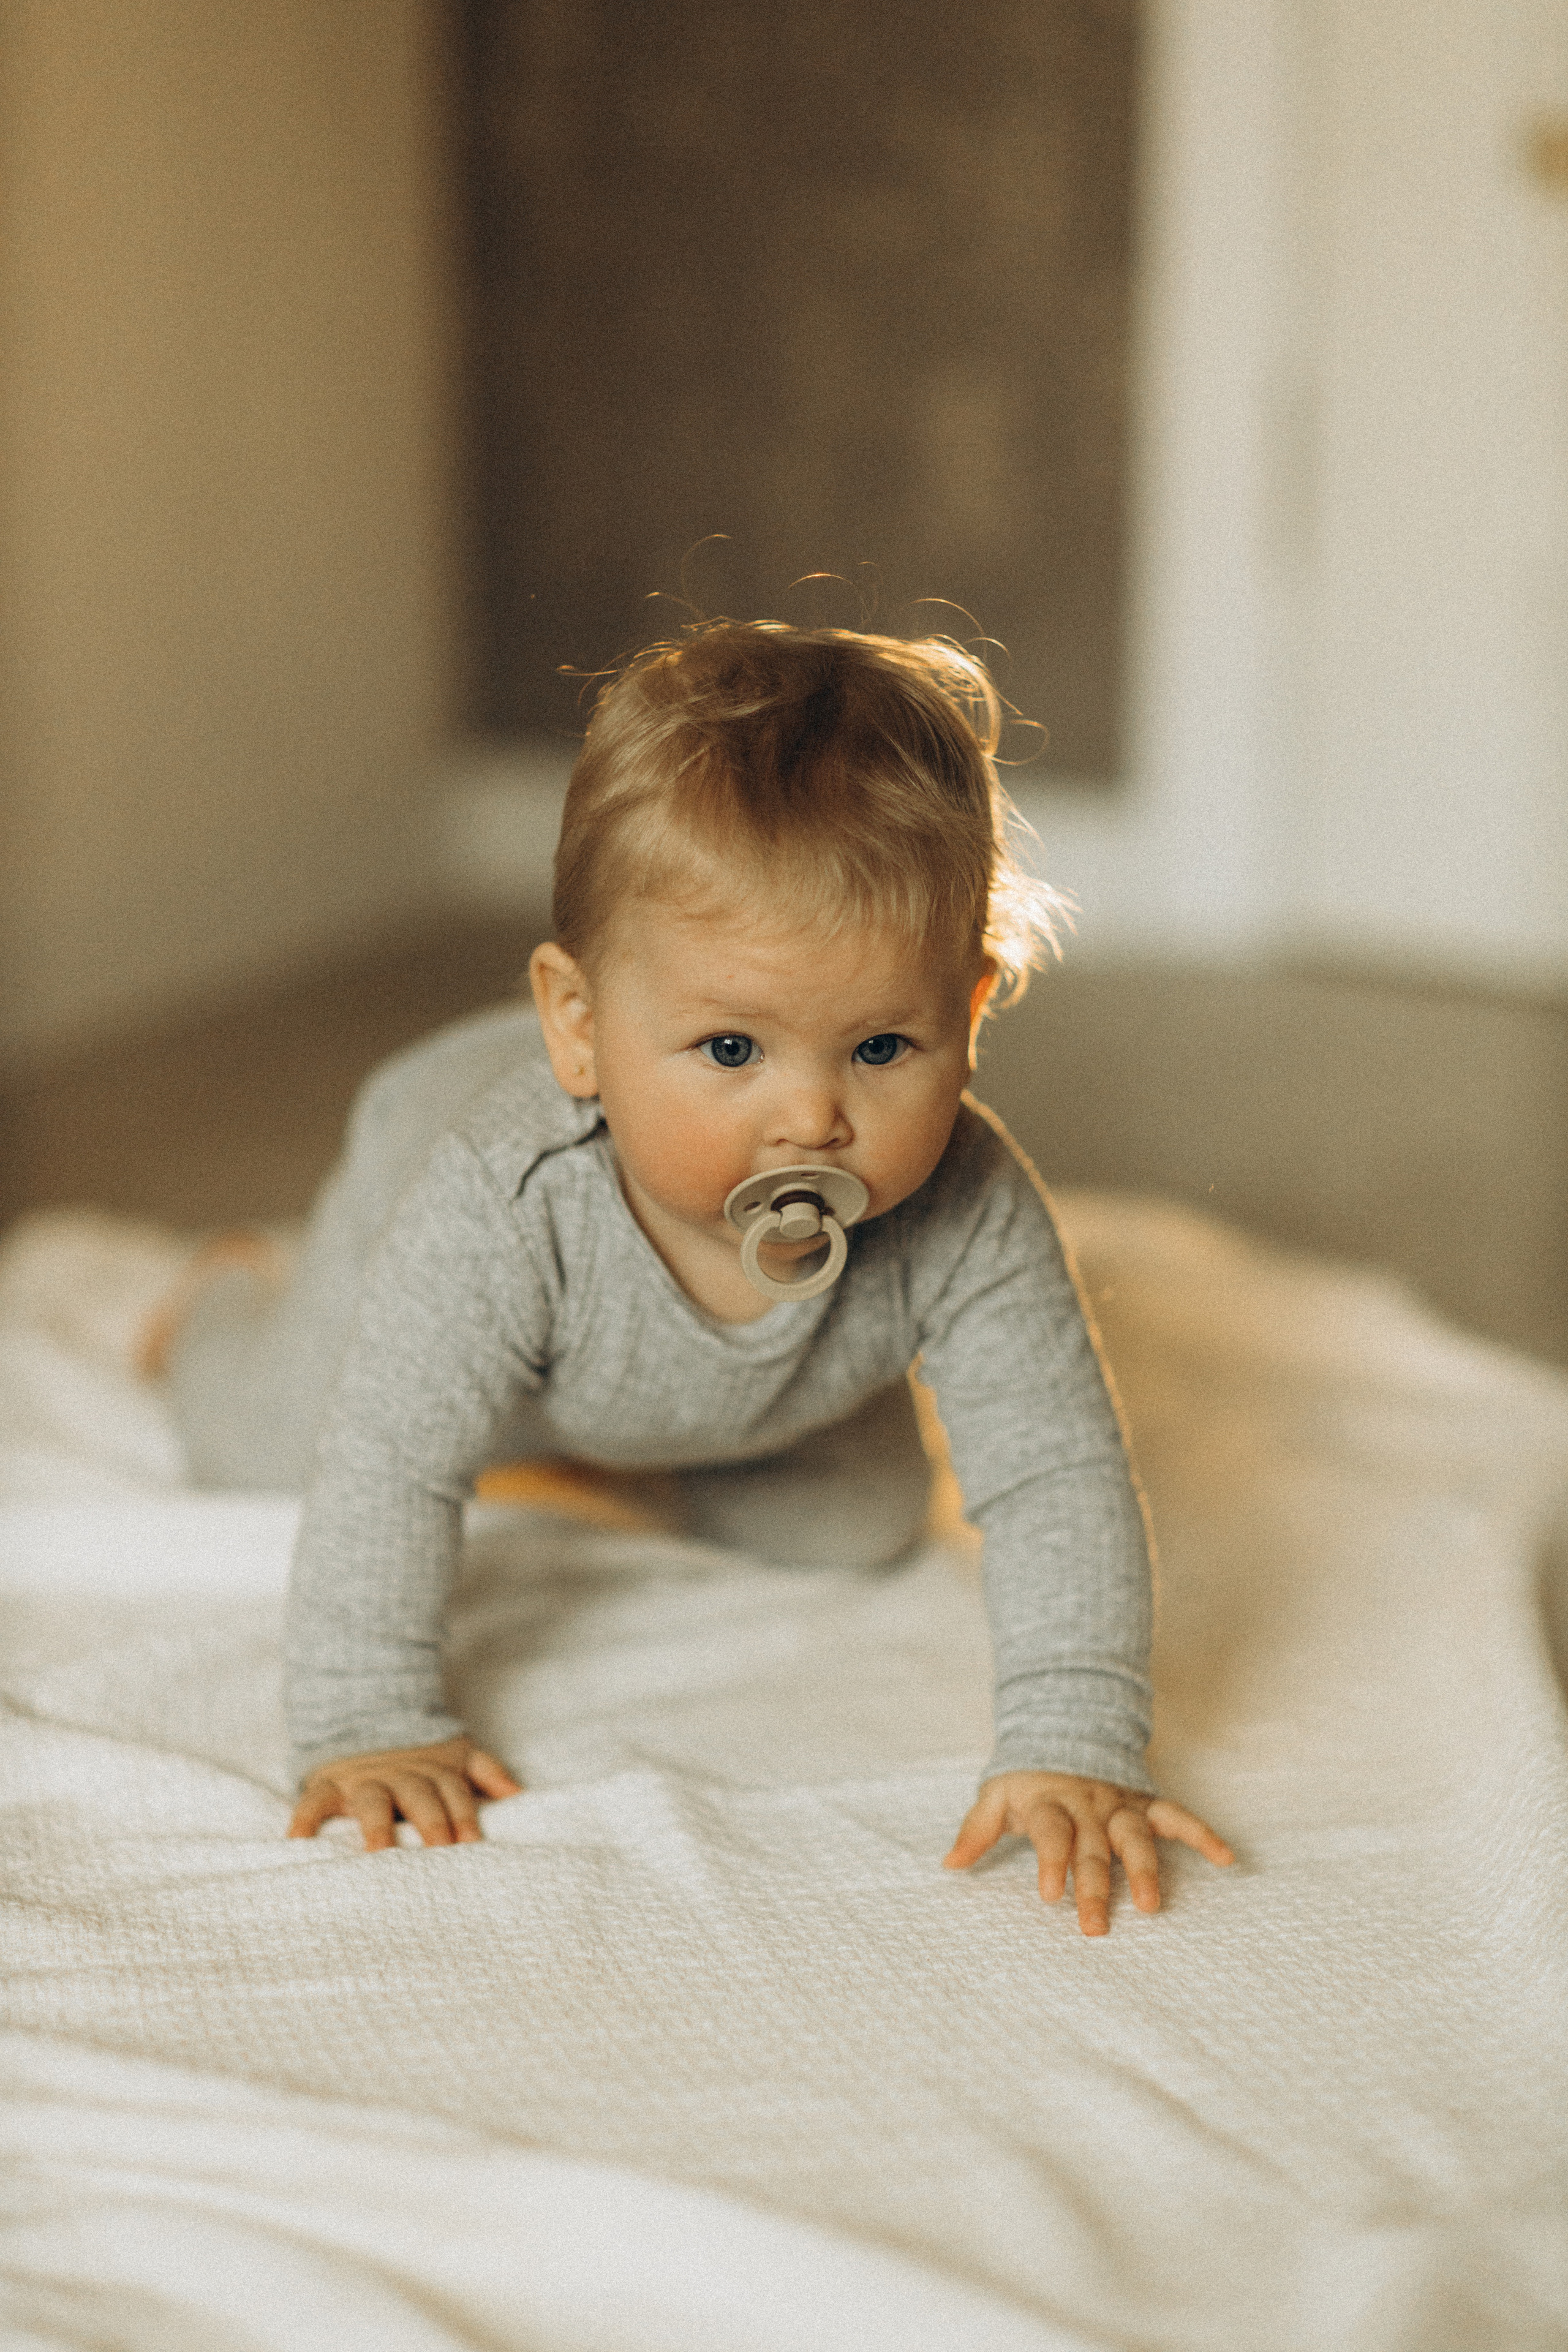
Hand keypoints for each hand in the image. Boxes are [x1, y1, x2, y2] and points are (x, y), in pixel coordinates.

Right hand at [287, 1736, 521, 1851]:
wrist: (365, 1717)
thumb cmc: (418, 1758)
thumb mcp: (455, 1756)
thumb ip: (486, 1771)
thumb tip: (519, 1793)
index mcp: (432, 1773)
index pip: (454, 1793)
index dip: (464, 1816)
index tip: (473, 1845)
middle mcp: (399, 1776)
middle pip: (419, 1796)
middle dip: (431, 1822)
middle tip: (440, 1851)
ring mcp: (363, 1781)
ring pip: (372, 1800)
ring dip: (377, 1824)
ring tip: (379, 1852)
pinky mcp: (328, 1785)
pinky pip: (313, 1801)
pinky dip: (305, 1819)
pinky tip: (298, 1842)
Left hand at [944, 1772, 1232, 1935]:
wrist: (1064, 1726)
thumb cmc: (1028, 1779)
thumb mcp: (996, 1795)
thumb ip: (976, 1830)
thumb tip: (948, 1865)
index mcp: (1049, 1803)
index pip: (1051, 1832)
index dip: (1052, 1860)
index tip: (1052, 1894)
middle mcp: (1087, 1804)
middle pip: (1092, 1847)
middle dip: (1095, 1886)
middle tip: (1096, 1925)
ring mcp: (1119, 1803)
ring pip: (1134, 1836)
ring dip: (1144, 1869)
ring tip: (1152, 1905)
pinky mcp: (1145, 1803)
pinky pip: (1177, 1816)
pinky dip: (1202, 1834)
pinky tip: (1226, 1858)